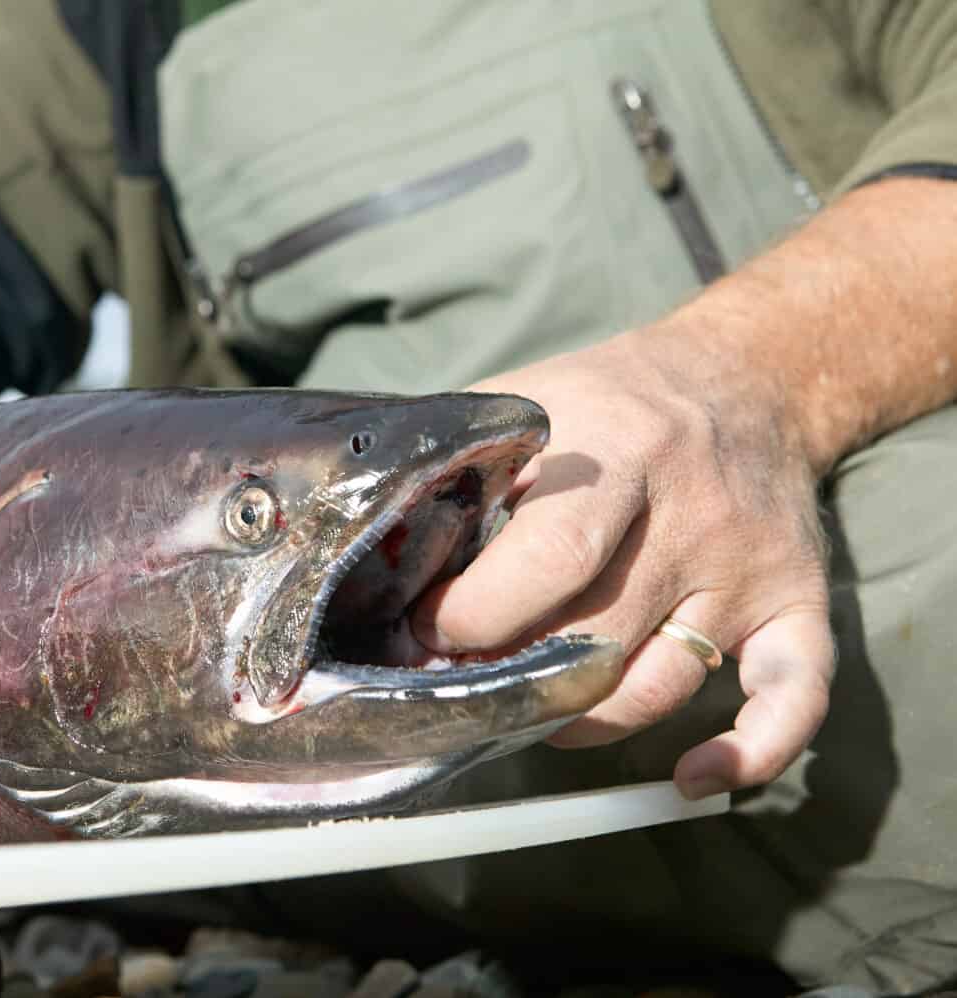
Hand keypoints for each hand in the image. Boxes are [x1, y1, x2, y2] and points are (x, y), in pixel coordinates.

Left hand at [413, 322, 834, 799]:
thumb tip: (362, 543)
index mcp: (619, 452)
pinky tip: (694, 779)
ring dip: (582, 720)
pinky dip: (752, 753)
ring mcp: (749, 566)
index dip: (476, 618)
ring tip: (531, 711)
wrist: (748, 378)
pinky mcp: (797, 604)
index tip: (424, 634)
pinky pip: (794, 697)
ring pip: (661, 683)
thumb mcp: (529, 403)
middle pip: (596, 636)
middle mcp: (694, 514)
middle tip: (462, 683)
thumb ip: (458, 465)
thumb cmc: (609, 401)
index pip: (549, 562)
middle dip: (512, 678)